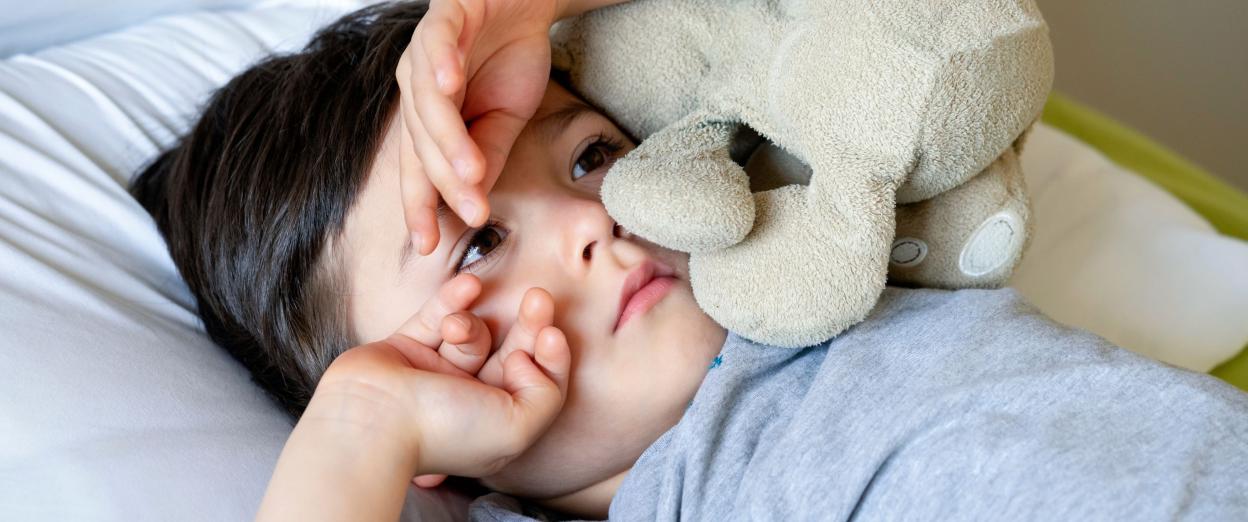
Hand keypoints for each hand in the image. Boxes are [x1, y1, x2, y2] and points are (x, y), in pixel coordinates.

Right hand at [306, 275, 570, 484]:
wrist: (373, 421)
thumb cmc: (445, 431)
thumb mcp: (517, 428)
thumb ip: (546, 395)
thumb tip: (529, 359)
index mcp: (497, 424)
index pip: (536, 383)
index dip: (551, 357)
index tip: (552, 334)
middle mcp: (469, 400)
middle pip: (510, 353)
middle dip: (529, 324)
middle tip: (540, 296)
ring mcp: (436, 373)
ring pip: (472, 334)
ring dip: (471, 324)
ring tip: (457, 330)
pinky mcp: (406, 348)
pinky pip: (436, 315)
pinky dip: (454, 298)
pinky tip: (470, 284)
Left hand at [396, 0, 558, 253]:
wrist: (527, 2)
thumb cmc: (511, 58)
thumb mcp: (506, 119)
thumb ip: (487, 155)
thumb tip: (475, 201)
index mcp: (426, 117)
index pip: (417, 168)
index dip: (421, 206)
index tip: (429, 246)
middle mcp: (415, 87)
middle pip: (423, 143)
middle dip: (447, 181)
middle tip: (475, 212)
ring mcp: (424, 52)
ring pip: (427, 102)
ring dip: (448, 137)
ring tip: (470, 168)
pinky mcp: (442, 17)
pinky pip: (435, 43)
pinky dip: (441, 64)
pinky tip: (451, 84)